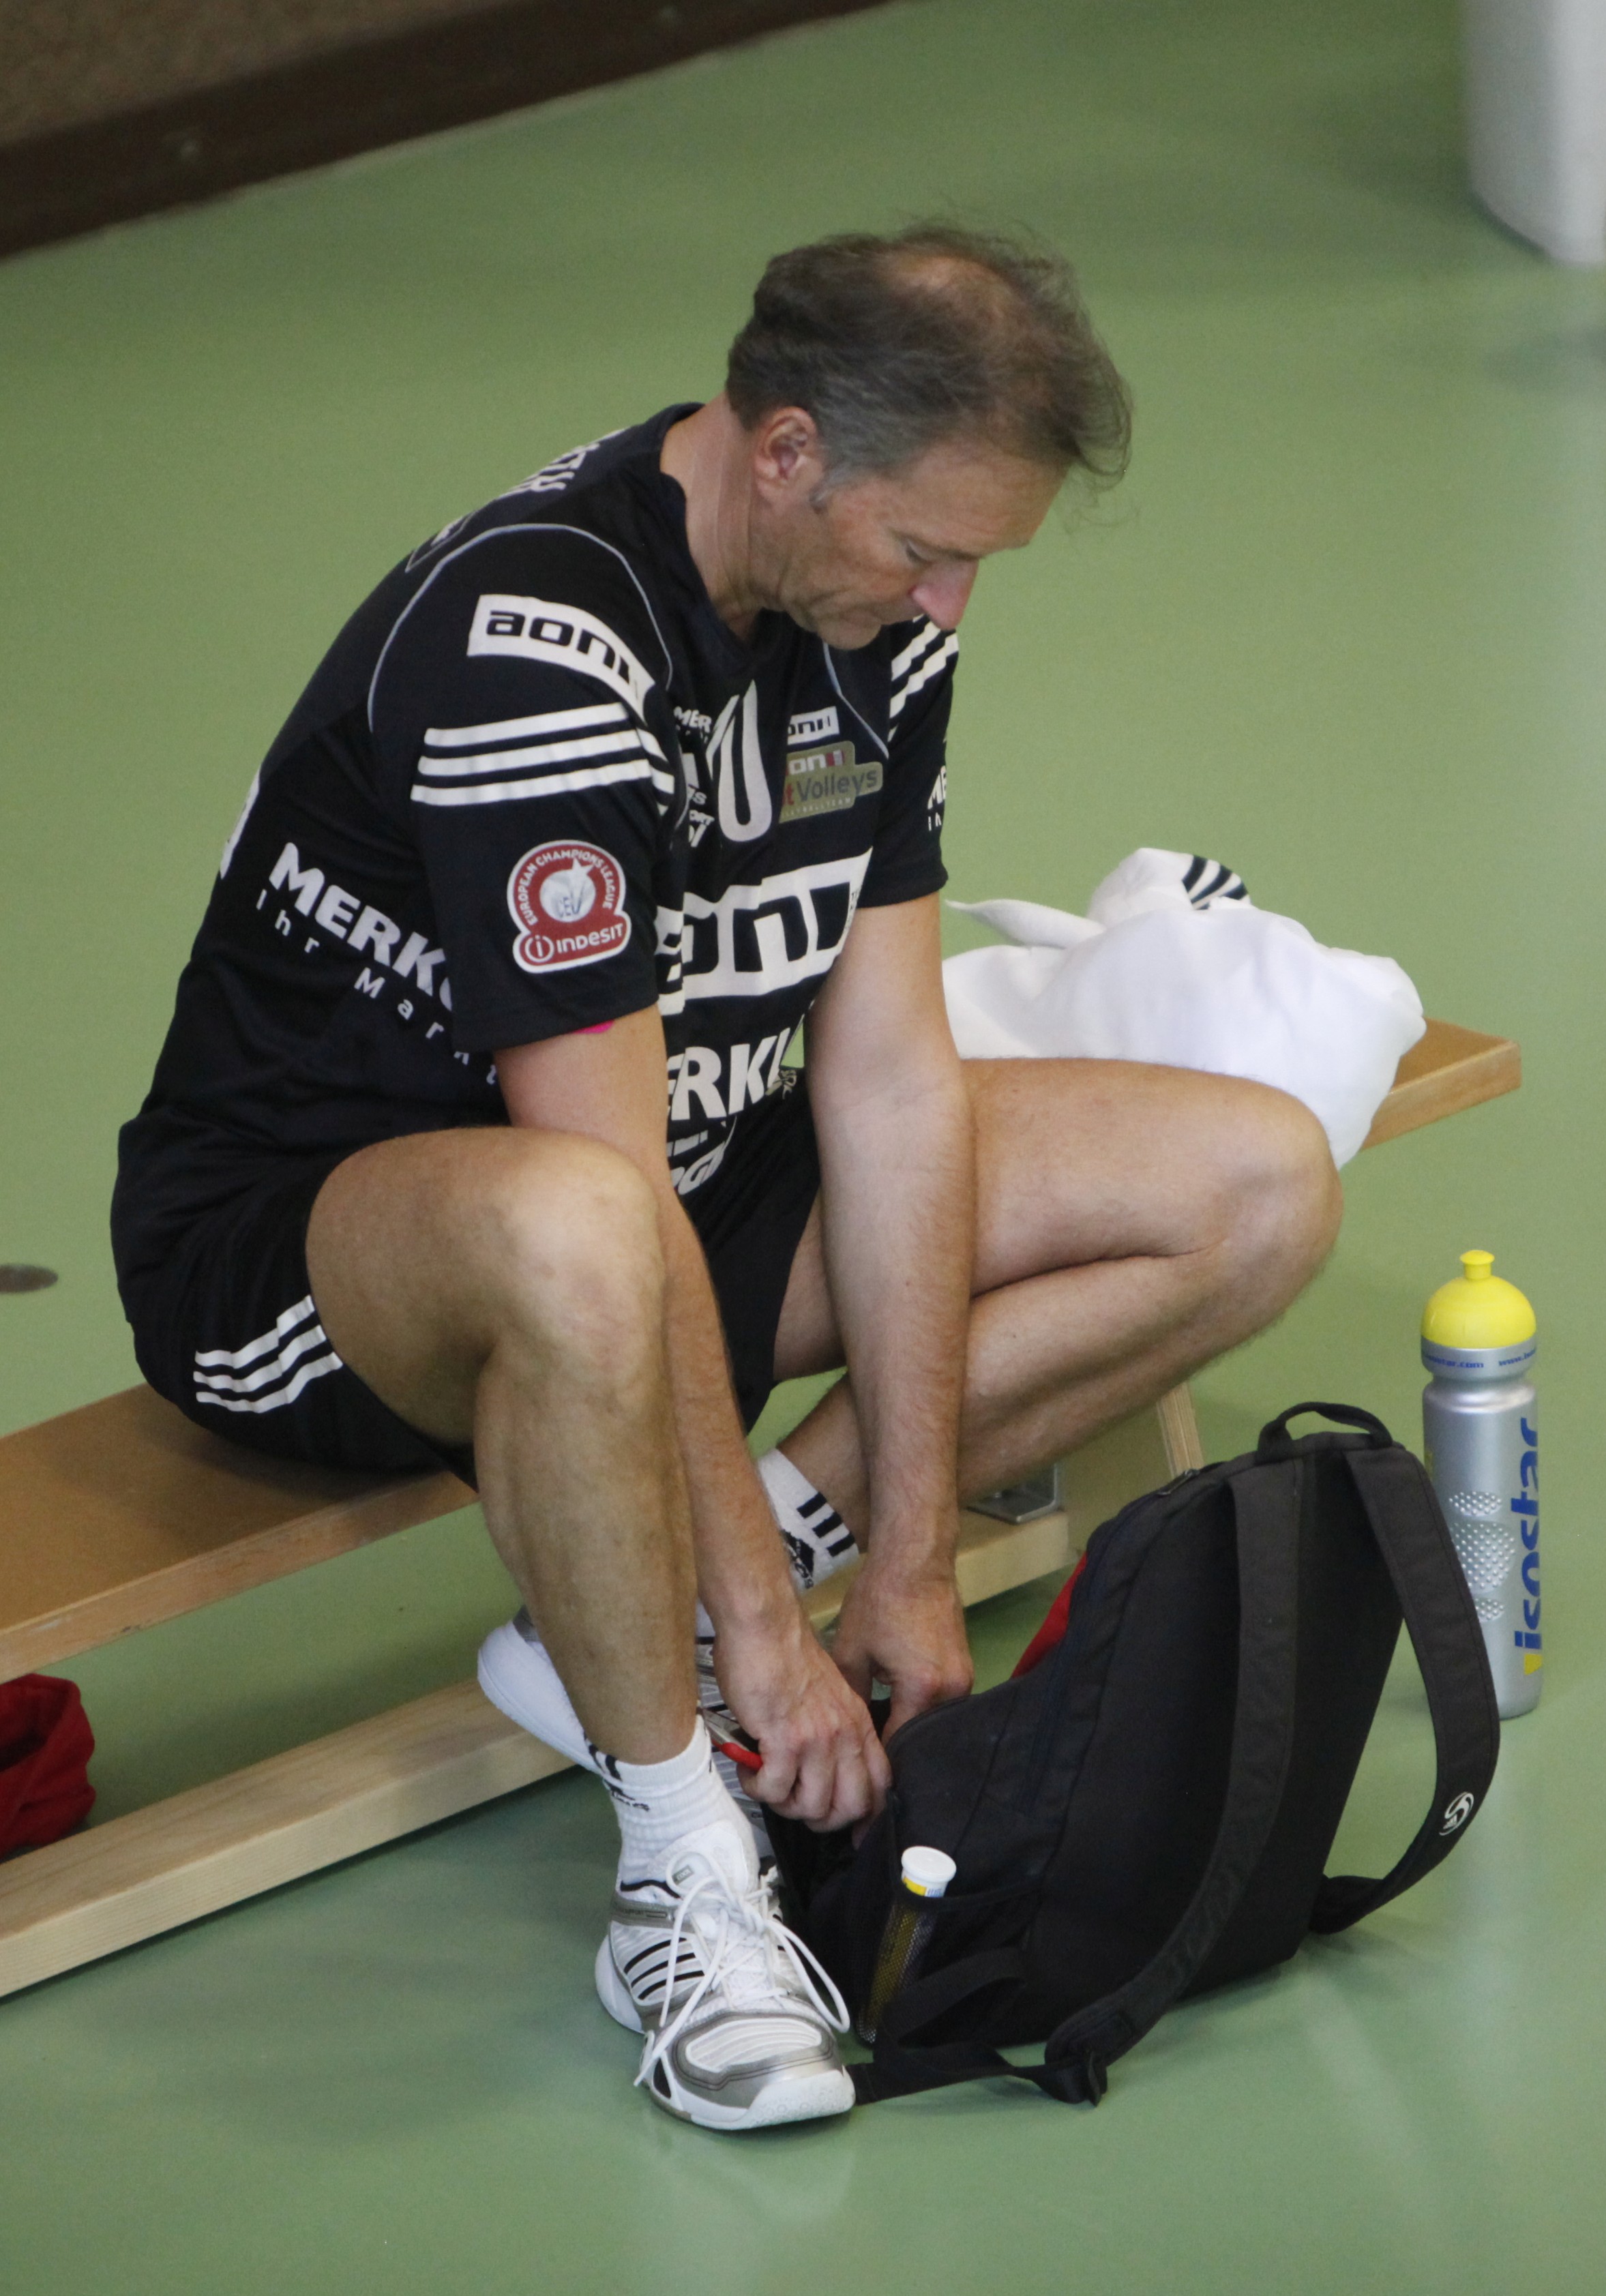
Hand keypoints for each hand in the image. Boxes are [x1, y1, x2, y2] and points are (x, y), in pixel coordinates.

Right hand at [713, 1600, 891, 1831]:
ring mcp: (817, 1739)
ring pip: (810, 1806)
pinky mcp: (785, 1740)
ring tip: (766, 1780)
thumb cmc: (785, 1655)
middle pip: (848, 1807)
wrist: (763, 1626)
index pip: (880, 1785)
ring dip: (782, 1803)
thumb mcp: (828, 1695)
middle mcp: (844, 1734)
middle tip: (793, 1802)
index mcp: (857, 1724)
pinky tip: (749, 1767)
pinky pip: (774, 1790)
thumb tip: (823, 1769)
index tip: (850, 1832)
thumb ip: (833, 1730)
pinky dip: (758, 1787)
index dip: (865, 1816)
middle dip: (818, 1818)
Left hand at [831, 1554, 972, 1738]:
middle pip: (922, 1736)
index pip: (900, 1744)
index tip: (857, 1760)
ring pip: (934, 1720)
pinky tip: (899, 1699)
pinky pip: (943, 1701)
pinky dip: (922, 1705)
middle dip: (896, 1744)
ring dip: (910, 1723)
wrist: (915, 1560)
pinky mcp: (966, 1667)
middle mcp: (952, 1690)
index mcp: (923, 1689)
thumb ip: (853, 1699)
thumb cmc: (879, 1602)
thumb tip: (851, 1733)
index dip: (876, 1756)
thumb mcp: (851, 1652)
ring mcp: (965, 1679)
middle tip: (867, 1747)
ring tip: (881, 1723)